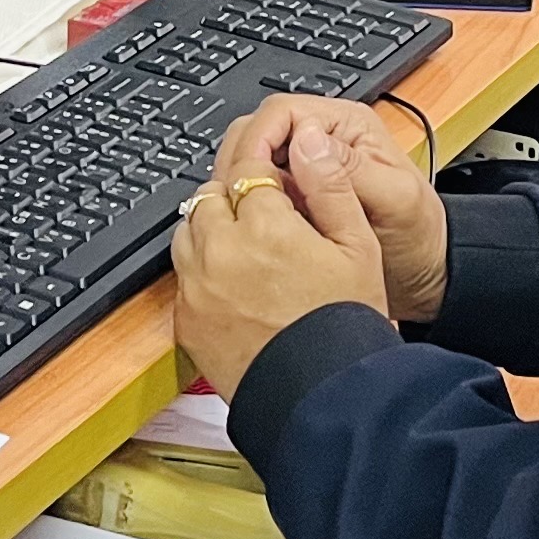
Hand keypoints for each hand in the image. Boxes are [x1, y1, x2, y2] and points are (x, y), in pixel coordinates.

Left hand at [170, 103, 391, 397]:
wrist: (322, 396)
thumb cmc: (346, 323)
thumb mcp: (358, 245)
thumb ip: (330, 186)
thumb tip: (309, 142)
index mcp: (265, 226)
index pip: (248, 168)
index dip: (266, 172)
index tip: (278, 184)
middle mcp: (221, 252)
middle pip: (210, 195)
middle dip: (234, 197)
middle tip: (264, 216)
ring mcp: (197, 288)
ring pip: (187, 231)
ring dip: (210, 229)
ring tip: (245, 248)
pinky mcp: (186, 322)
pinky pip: (181, 277)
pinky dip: (200, 271)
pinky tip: (232, 284)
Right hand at [240, 95, 449, 322]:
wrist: (424, 275)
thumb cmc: (420, 235)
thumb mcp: (394, 198)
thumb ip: (351, 168)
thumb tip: (307, 139)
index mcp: (346, 126)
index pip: (282, 112)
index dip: (258, 138)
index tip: (247, 173)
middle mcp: (322, 142)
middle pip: (260, 133)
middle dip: (243, 161)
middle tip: (238, 199)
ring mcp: (306, 172)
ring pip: (253, 162)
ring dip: (244, 185)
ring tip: (244, 215)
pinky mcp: (297, 199)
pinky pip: (261, 192)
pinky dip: (250, 206)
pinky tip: (253, 226)